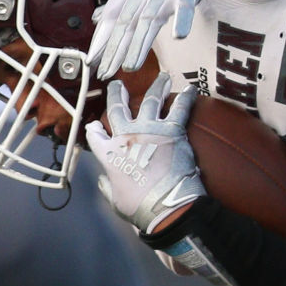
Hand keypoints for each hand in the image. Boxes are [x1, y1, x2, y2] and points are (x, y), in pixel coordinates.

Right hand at [84, 74, 205, 234]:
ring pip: (150, 101)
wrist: (166, 207)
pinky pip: (180, 109)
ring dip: (155, 87)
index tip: (95, 125)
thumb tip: (104, 180)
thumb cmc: (140, 208)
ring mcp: (150, 130)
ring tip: (161, 77)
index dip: (95, 129)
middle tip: (118, 85)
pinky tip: (190, 88)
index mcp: (108, 154)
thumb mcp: (115, 200)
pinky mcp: (173, 131)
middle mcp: (126, 136)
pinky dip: (185, 98)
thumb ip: (108, 186)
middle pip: (118, 109)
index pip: (95, 135)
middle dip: (116, 94)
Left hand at [88, 0, 224, 78]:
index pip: (112, 17)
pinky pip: (185, 8)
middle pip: (126, 23)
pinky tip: (178, 37)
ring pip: (149, 20)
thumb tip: (98, 19)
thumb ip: (120, 2)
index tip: (92, 61)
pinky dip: (181, 21)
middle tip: (105, 71)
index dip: (101, 40)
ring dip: (139, 45)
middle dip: (114, 49)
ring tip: (130, 67)